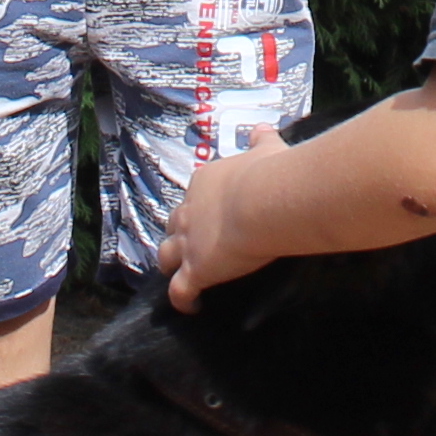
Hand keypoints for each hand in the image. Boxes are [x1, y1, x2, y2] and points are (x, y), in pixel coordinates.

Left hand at [162, 149, 271, 305]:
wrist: (264, 201)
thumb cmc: (269, 174)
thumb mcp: (266, 151)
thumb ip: (261, 141)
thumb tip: (262, 127)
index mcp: (205, 182)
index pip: (195, 195)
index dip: (199, 206)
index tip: (211, 215)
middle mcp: (190, 210)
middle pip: (173, 223)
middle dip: (177, 233)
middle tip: (189, 244)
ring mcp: (188, 241)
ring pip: (166, 256)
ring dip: (171, 264)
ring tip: (181, 274)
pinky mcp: (195, 270)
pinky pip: (180, 291)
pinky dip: (183, 300)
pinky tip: (192, 307)